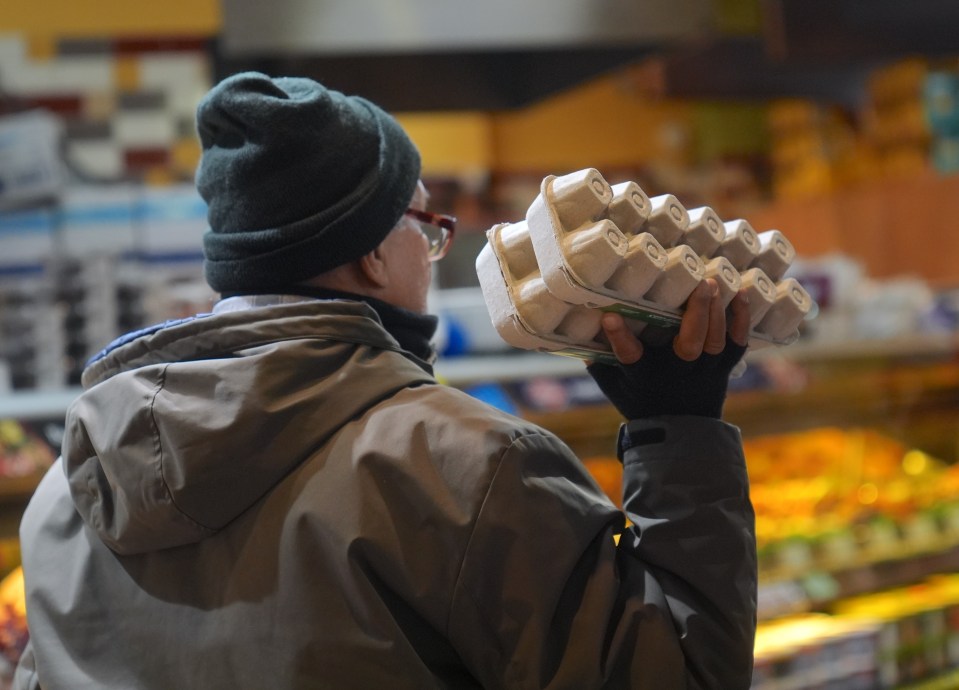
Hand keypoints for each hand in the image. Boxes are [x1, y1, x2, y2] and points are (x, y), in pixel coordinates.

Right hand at [587, 280, 750, 418]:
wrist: (682, 434)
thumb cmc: (641, 402)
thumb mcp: (615, 387)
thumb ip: (600, 361)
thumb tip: (577, 327)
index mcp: (645, 377)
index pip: (630, 357)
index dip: (620, 338)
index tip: (609, 317)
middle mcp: (677, 373)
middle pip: (689, 345)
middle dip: (695, 314)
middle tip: (700, 284)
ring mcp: (704, 371)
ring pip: (714, 342)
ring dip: (716, 311)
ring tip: (715, 283)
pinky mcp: (723, 368)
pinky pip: (736, 344)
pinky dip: (741, 320)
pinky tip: (742, 294)